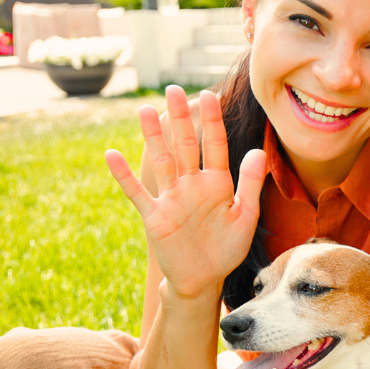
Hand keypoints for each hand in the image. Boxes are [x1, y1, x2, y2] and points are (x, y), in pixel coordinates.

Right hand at [105, 86, 265, 299]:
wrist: (204, 278)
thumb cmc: (227, 248)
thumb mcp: (246, 216)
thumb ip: (250, 184)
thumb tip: (258, 151)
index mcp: (217, 183)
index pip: (214, 145)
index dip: (211, 121)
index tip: (208, 95)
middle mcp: (192, 185)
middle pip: (184, 146)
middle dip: (179, 119)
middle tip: (172, 90)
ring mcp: (172, 198)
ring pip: (161, 161)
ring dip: (152, 138)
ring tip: (143, 111)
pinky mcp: (155, 216)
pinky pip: (137, 193)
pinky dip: (124, 175)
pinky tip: (111, 154)